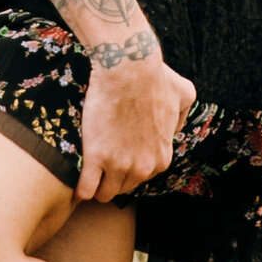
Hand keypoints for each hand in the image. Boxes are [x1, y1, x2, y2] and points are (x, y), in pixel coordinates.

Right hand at [76, 42, 195, 200]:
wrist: (128, 68)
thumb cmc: (155, 76)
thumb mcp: (184, 94)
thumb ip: (182, 114)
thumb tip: (175, 125)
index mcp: (161, 157)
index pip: (141, 177)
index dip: (128, 167)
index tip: (118, 156)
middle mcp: (143, 167)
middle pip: (122, 188)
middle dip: (112, 177)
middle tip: (101, 162)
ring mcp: (119, 165)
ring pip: (104, 193)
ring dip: (96, 185)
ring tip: (87, 171)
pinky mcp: (96, 158)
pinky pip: (85, 189)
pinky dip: (80, 188)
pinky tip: (77, 179)